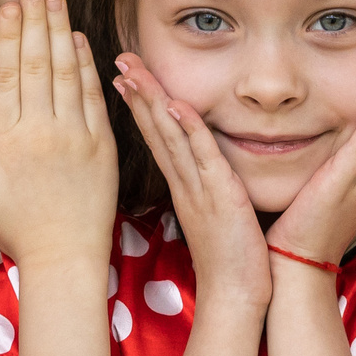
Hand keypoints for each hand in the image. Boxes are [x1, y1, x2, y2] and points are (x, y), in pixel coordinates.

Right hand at [0, 0, 115, 271]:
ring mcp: (77, 135)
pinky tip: (78, 39)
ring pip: (67, 72)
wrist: (67, 257)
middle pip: (37, 64)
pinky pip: (93, 95)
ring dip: (60, 31)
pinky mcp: (103, 143)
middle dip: (33, 21)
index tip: (6, 7)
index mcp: (8, 142)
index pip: (7, 76)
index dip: (7, 37)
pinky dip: (86, 64)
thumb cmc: (16, 228)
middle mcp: (43, 132)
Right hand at [114, 53, 270, 309]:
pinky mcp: (220, 196)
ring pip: (170, 137)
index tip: (125, 77)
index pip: (158, 138)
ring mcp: (198, 188)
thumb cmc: (232, 259)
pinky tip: (175, 104)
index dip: (141, 106)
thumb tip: (206, 173)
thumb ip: (209, 189)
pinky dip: (188, 129)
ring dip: (152, 101)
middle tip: (120, 59)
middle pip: (155, 130)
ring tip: (133, 70)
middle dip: (137, 93)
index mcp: (183, 187)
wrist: (236, 296)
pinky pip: (202, 157)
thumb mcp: (216, 215)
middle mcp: (184, 183)